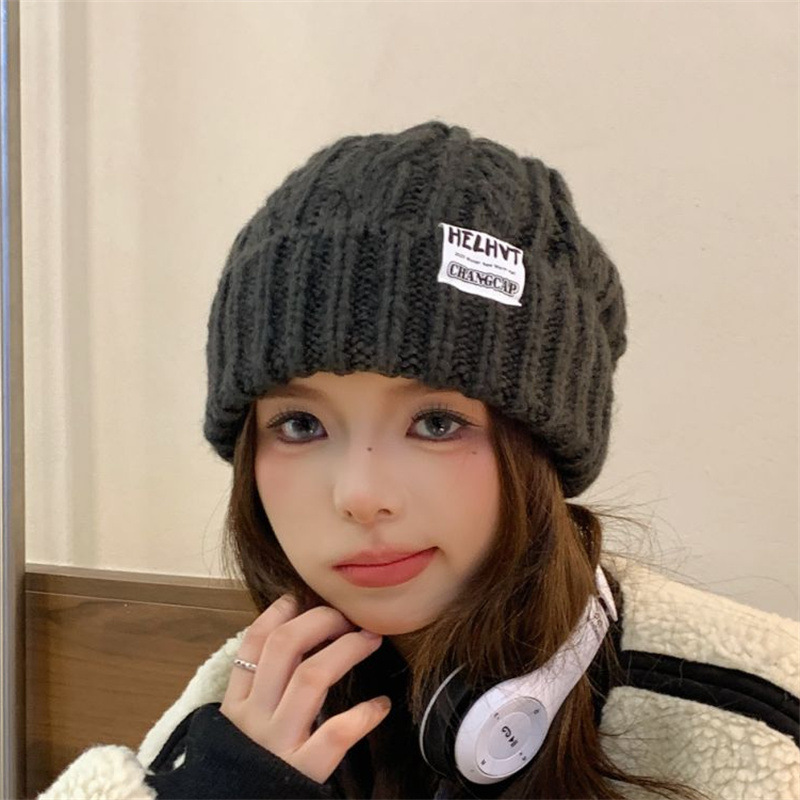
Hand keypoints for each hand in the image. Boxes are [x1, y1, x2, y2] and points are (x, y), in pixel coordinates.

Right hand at [220, 594, 390, 784]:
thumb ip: (261, 692)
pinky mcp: (302, 771)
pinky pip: (336, 732)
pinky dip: (363, 714)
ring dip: (346, 650)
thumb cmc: (255, 769)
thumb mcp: (243, 729)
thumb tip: (297, 640)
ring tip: (370, 640)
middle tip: (346, 616)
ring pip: (311, 677)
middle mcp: (253, 718)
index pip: (252, 644)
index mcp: (237, 705)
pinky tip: (380, 705)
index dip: (276, 613)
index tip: (299, 597)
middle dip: (320, 621)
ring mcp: (277, 743)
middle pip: (284, 647)